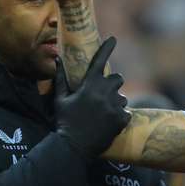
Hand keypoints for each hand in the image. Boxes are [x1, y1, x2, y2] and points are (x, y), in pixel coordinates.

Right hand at [55, 37, 130, 157]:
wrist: (73, 147)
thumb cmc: (65, 122)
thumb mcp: (60, 99)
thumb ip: (61, 78)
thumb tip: (58, 59)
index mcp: (89, 86)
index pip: (100, 61)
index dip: (107, 48)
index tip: (113, 39)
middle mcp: (103, 93)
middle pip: (118, 79)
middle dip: (112, 85)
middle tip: (102, 96)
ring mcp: (114, 106)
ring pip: (122, 97)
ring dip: (115, 102)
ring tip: (102, 115)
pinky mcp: (122, 119)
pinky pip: (127, 112)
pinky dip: (120, 116)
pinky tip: (108, 124)